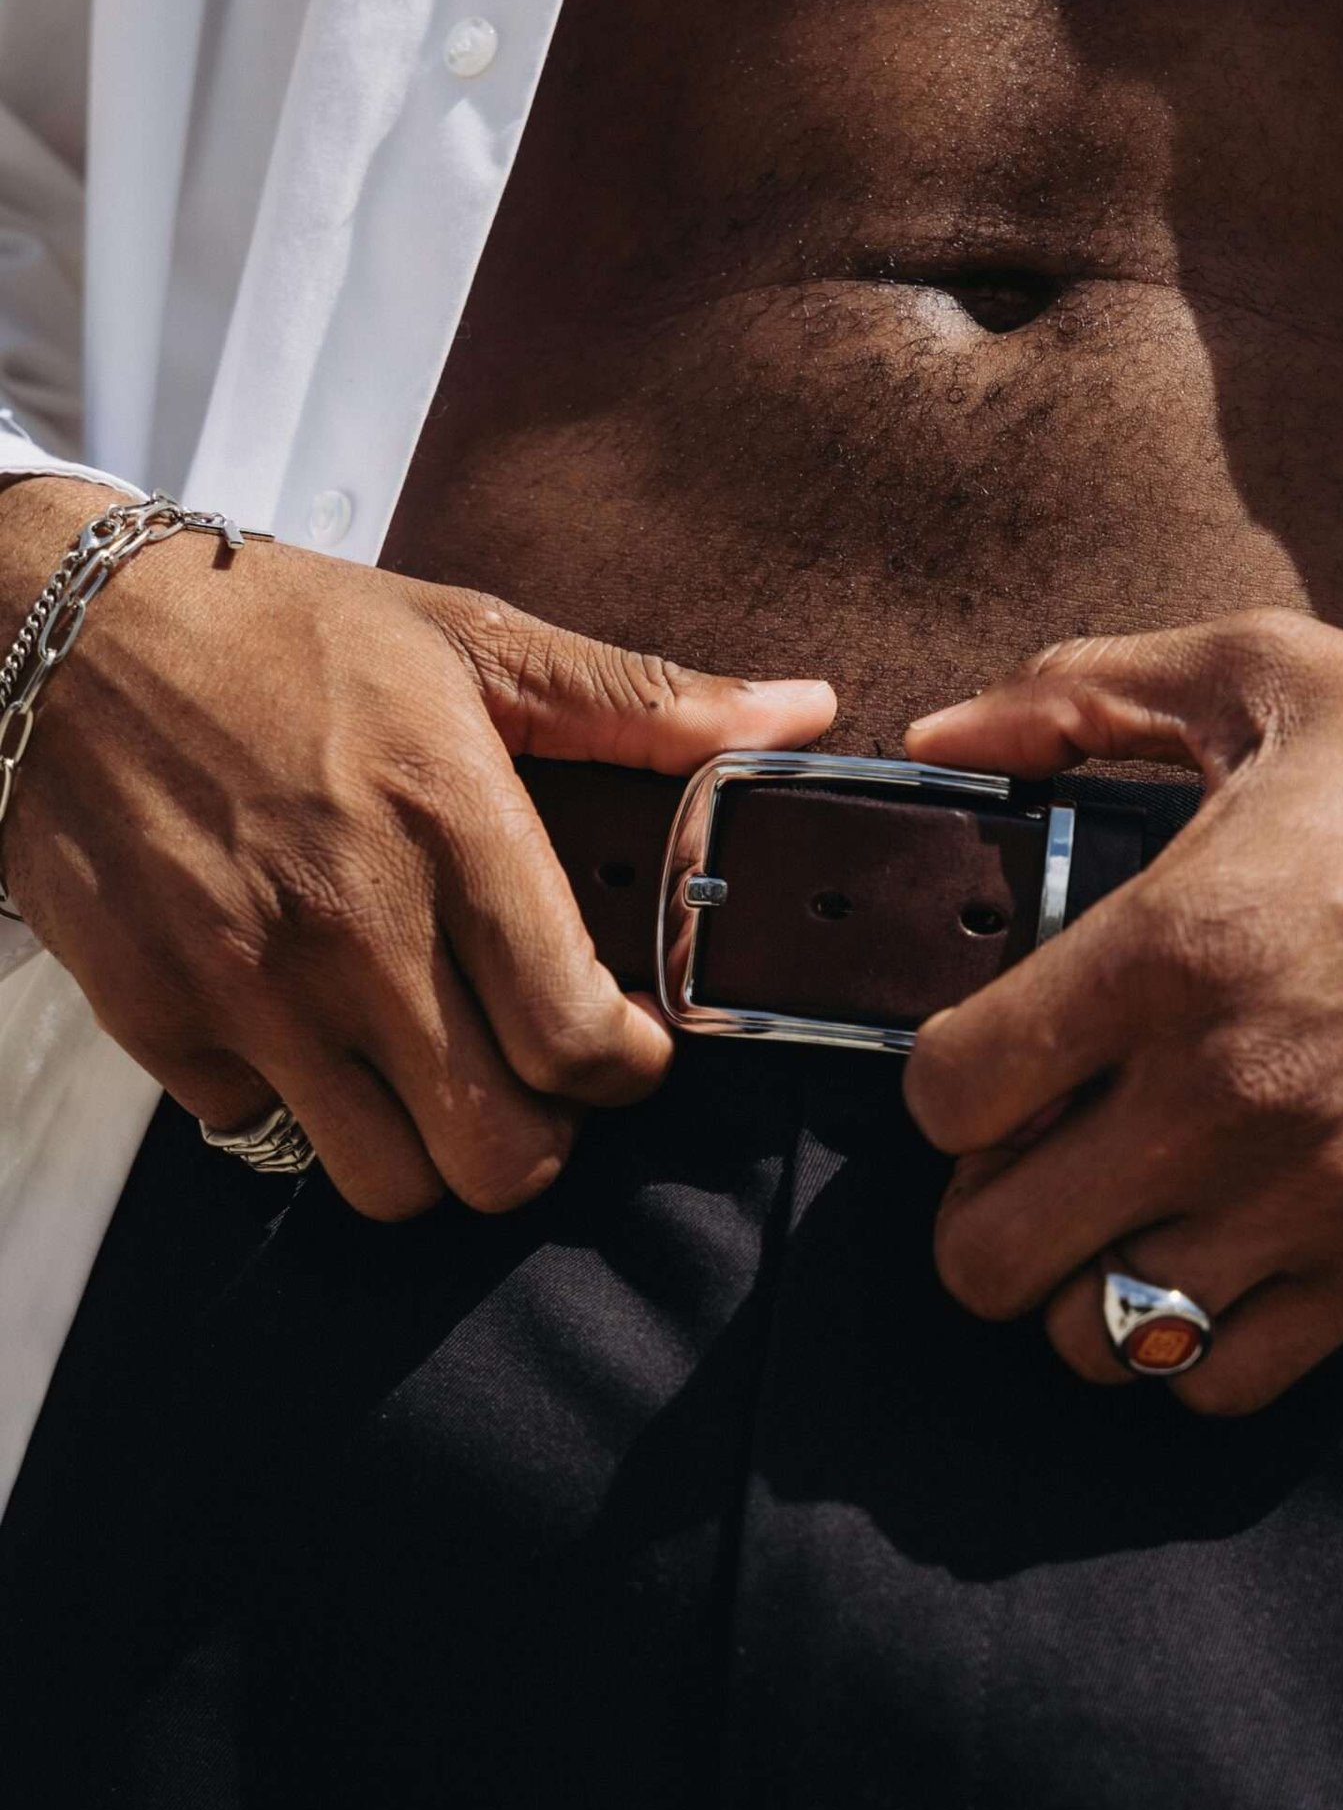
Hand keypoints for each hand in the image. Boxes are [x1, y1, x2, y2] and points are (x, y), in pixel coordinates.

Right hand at [1, 483, 832, 1217]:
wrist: (57, 628)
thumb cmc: (279, 629)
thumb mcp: (472, 637)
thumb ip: (644, 698)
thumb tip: (801, 710)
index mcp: (452, 825)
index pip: (581, 1039)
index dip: (628, 1068)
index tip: (625, 1044)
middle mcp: (352, 925)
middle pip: (498, 1154)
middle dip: (541, 1140)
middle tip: (536, 1083)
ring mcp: (246, 985)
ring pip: (387, 1180)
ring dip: (428, 1149)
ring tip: (431, 1074)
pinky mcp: (156, 1018)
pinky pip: (262, 1134)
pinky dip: (299, 1108)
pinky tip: (312, 1031)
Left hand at [902, 609, 1342, 1411]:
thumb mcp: (1262, 674)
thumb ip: (1078, 692)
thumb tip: (942, 736)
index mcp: (1166, 947)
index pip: (948, 1092)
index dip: (938, 1084)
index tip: (980, 1063)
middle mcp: (1220, 1092)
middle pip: (986, 1251)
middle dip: (975, 1208)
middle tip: (1020, 1159)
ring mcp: (1305, 1195)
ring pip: (1092, 1338)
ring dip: (1069, 1287)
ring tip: (1104, 1221)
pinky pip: (1221, 1382)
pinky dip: (1182, 1349)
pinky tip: (1198, 1268)